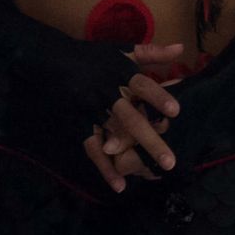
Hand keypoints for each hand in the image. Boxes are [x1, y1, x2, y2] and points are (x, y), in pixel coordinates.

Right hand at [81, 42, 184, 191]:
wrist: (51, 59)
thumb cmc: (93, 57)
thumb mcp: (122, 51)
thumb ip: (153, 53)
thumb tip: (182, 48)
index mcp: (120, 73)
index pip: (142, 86)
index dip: (157, 97)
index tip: (176, 112)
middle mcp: (106, 92)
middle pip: (130, 118)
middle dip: (149, 140)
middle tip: (170, 162)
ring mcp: (91, 110)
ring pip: (112, 135)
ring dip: (128, 156)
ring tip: (148, 175)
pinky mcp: (78, 123)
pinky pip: (92, 147)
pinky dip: (104, 167)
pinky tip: (119, 185)